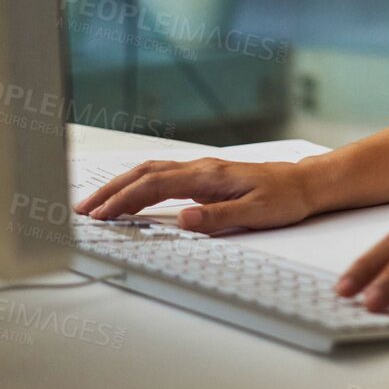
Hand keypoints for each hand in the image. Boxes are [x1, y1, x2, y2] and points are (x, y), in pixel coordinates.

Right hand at [73, 157, 316, 233]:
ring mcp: (201, 170)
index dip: (123, 200)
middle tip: (84, 210)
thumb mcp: (256, 213)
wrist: (304, 184)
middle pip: (144, 173)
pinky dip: (140, 185)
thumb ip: (217, 216)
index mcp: (209, 176)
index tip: (100, 215)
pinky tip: (130, 198)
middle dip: (111, 190)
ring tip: (98, 204)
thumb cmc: (284, 198)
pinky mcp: (204, 177)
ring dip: (122, 186)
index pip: (155, 186)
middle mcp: (201, 168)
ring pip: (151, 171)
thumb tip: (183, 220)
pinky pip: (163, 177)